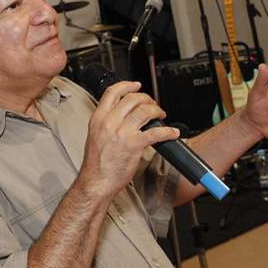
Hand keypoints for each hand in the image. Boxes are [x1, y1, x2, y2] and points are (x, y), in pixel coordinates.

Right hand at [79, 81, 178, 199]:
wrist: (96, 181)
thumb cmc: (96, 163)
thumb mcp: (96, 135)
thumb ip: (107, 122)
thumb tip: (122, 114)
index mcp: (98, 118)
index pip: (113, 92)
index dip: (127, 85)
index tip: (136, 85)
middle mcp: (109, 122)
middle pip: (132, 98)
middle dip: (146, 98)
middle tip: (152, 104)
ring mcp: (122, 132)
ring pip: (144, 110)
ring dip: (157, 110)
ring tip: (161, 114)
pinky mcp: (134, 145)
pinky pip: (156, 132)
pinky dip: (167, 131)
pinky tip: (171, 132)